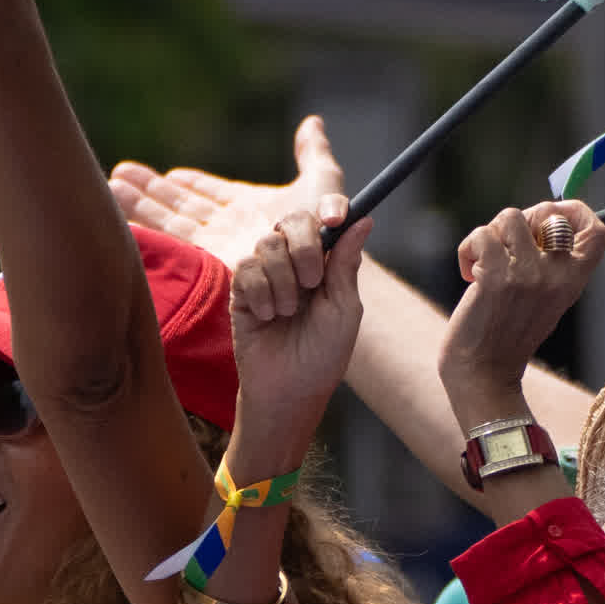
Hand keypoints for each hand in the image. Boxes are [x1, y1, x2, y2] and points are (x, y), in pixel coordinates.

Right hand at [110, 116, 345, 271]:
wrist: (323, 300)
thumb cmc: (333, 248)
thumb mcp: (328, 192)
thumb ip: (315, 156)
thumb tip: (310, 122)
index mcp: (249, 210)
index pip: (211, 193)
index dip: (189, 183)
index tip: (170, 174)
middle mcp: (229, 230)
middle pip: (182, 205)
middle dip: (150, 190)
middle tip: (119, 174)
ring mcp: (218, 248)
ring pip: (172, 221)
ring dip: (141, 204)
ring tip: (110, 188)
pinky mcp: (214, 264)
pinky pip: (178, 243)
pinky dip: (149, 230)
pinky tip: (125, 224)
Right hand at [225, 209, 365, 465]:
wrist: (287, 390)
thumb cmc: (323, 355)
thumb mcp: (344, 308)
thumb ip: (346, 263)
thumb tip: (365, 218)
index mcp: (324, 264)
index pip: (322, 221)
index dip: (329, 212)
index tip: (336, 217)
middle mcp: (293, 263)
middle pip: (291, 222)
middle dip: (304, 248)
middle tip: (311, 283)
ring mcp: (265, 274)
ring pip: (266, 245)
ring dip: (282, 280)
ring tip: (287, 313)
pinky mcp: (239, 290)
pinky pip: (245, 269)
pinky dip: (260, 293)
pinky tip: (266, 317)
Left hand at [437, 203, 604, 419]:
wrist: (484, 374)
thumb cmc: (508, 332)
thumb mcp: (545, 297)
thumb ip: (549, 261)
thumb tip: (540, 215)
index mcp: (575, 281)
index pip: (599, 231)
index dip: (575, 210)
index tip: (550, 216)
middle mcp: (557, 275)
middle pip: (547, 212)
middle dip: (521, 221)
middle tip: (505, 248)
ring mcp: (528, 275)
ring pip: (510, 216)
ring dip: (490, 235)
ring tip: (484, 264)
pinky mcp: (496, 277)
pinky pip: (481, 235)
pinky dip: (468, 249)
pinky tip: (469, 274)